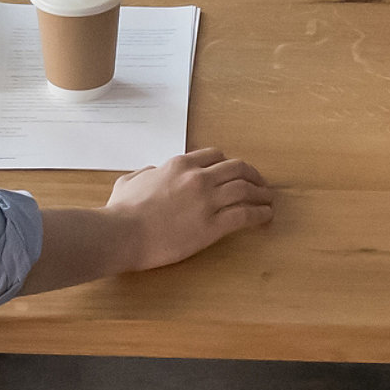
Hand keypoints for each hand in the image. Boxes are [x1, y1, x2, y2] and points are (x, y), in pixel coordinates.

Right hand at [106, 148, 276, 267]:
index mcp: (180, 164)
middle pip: (237, 168)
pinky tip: (265, 216)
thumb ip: (144, 173)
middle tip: (259, 184)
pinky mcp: (212, 226)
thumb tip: (151, 172)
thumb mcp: (129, 181)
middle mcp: (198, 177)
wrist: (122, 233)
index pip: (215, 156)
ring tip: (267, 200)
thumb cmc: (121, 210)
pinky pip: (245, 215)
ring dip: (261, 193)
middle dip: (252, 175)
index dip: (229, 164)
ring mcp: (207, 201)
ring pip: (246, 189)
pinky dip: (260, 214)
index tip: (235, 172)